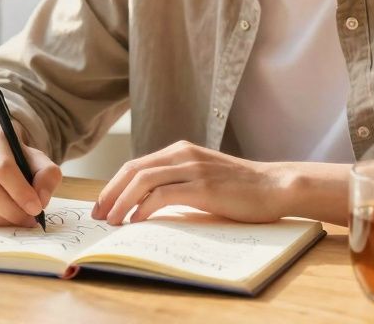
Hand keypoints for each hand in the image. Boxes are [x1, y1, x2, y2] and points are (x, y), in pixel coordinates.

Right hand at [0, 109, 62, 226]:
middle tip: (29, 220)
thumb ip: (47, 174)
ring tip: (17, 221)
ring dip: (0, 221)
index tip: (36, 208)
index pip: (2, 168)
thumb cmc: (12, 154)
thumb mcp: (35, 156)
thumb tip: (41, 200)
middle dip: (11, 211)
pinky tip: (1, 219)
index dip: (21, 192)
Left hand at [91, 141, 297, 224]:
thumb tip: (145, 205)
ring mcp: (192, 168)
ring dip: (122, 201)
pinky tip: (137, 221)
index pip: (136, 165)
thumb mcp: (203, 178)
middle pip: (133, 170)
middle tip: (99, 214)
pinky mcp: (202, 186)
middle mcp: (183, 154)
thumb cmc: (240, 188)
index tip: (102, 204)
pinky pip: (163, 194)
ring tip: (113, 221)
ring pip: (143, 180)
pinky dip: (144, 208)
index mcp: (181, 150)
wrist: (274, 186)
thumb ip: (178, 183)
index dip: (114, 185)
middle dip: (110, 193)